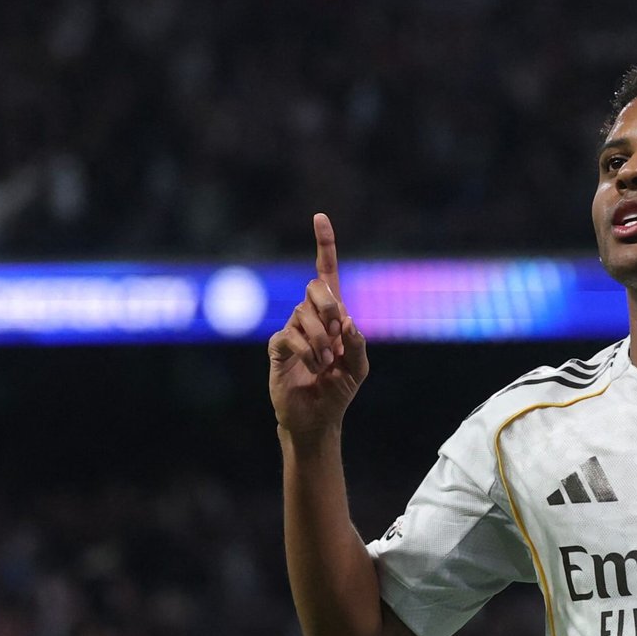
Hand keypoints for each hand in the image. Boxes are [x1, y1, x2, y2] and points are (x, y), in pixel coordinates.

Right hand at [269, 213, 369, 436]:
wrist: (317, 418)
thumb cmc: (338, 390)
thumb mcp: (359, 367)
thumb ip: (359, 343)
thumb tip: (347, 320)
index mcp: (332, 316)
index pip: (326, 273)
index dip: (324, 245)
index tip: (320, 217)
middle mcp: (310, 317)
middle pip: (315, 286)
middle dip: (330, 306)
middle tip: (339, 333)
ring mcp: (292, 330)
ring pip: (304, 315)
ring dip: (322, 341)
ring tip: (326, 363)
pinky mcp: (278, 347)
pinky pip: (290, 336)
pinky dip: (308, 353)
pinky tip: (314, 367)